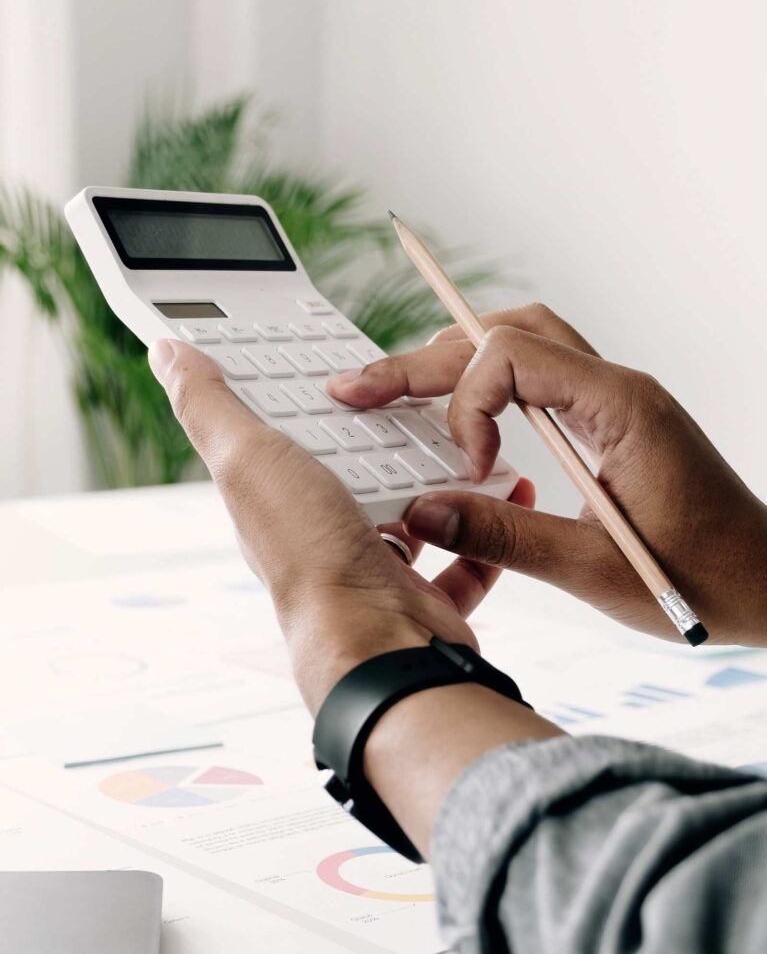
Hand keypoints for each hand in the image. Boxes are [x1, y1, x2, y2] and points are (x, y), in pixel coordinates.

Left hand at [147, 338, 533, 713]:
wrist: (379, 642)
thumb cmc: (312, 555)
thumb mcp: (248, 458)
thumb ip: (211, 408)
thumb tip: (167, 355)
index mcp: (279, 501)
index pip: (294, 435)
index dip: (317, 400)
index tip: (347, 368)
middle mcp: (323, 537)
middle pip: (359, 472)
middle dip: (390, 438)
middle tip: (426, 397)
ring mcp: (374, 570)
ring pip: (415, 513)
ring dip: (443, 480)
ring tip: (469, 440)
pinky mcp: (423, 597)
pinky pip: (463, 558)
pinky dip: (487, 530)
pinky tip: (506, 496)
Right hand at [329, 304, 766, 645]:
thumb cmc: (707, 579)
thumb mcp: (596, 568)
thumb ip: (506, 536)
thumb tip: (422, 512)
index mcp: (620, 407)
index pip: (511, 356)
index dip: (468, 405)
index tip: (468, 467)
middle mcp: (616, 388)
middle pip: (505, 334)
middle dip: (425, 359)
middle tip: (359, 385)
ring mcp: (614, 400)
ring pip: (522, 342)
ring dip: (456, 358)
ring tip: (396, 386)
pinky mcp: (609, 421)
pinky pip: (539, 374)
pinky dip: (489, 382)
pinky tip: (458, 411)